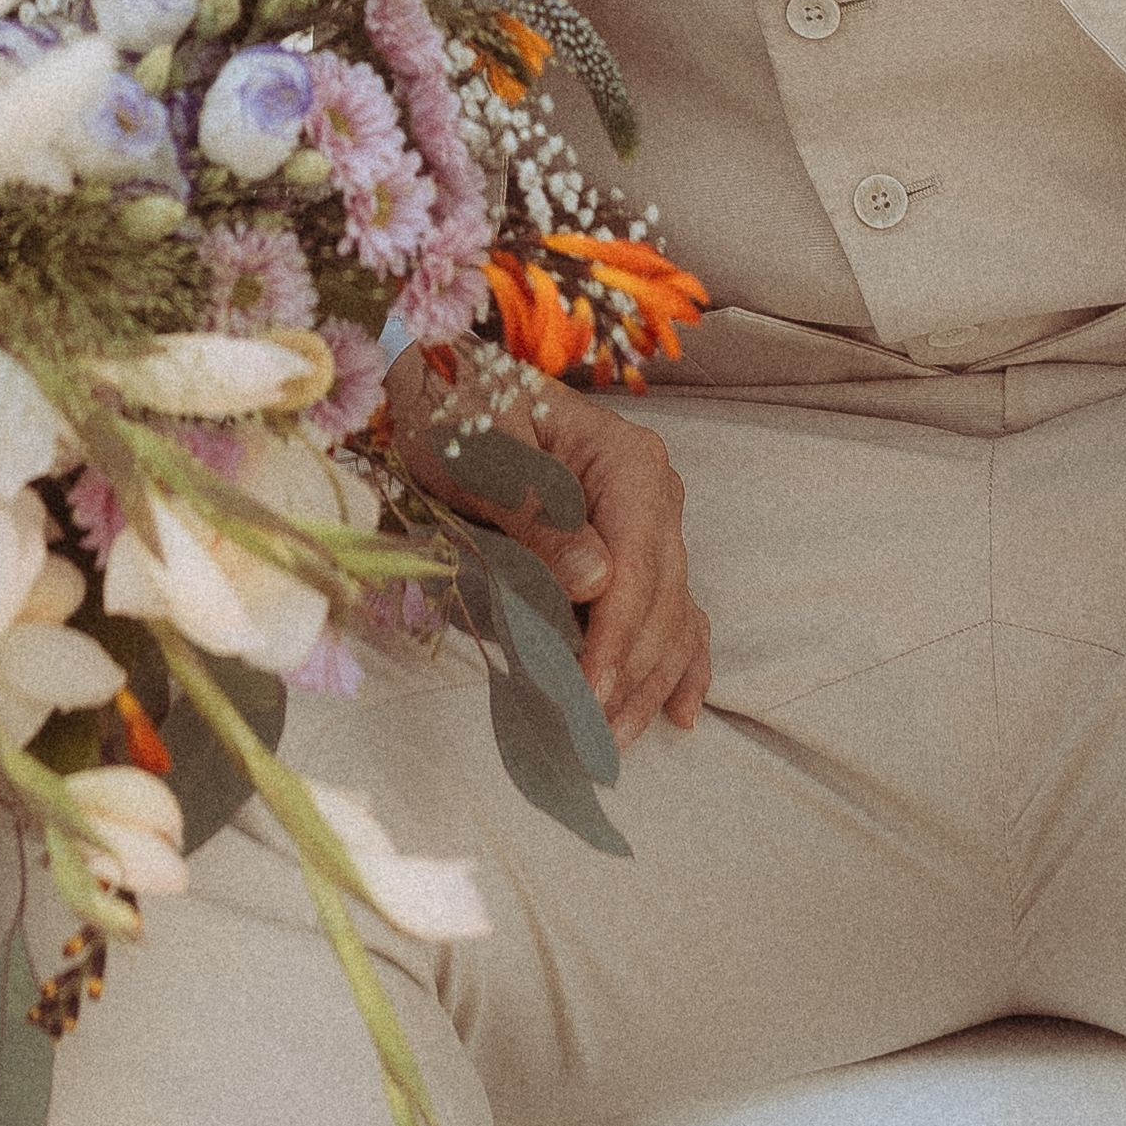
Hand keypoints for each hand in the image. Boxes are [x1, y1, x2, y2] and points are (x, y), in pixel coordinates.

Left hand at [386, 342, 709, 751]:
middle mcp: (654, 493)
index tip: (587, 695)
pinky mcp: (635, 548)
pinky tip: (678, 712)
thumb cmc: (458, 413)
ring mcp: (651, 523)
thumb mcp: (480, 455)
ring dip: (646, 684)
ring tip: (609, 741)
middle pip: (660, 604)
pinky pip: (674, 611)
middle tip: (585, 739)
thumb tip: (597, 581)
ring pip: (671, 619)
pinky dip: (677, 662)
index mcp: (628, 462)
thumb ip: (535, 514)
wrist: (447, 384)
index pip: (637, 570)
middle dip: (627, 676)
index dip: (615, 641)